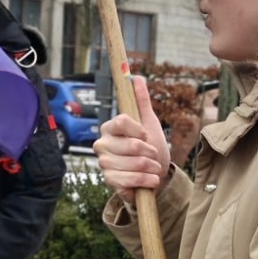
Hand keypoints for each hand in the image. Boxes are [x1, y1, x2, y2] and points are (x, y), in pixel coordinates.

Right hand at [93, 76, 169, 196]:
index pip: (122, 121)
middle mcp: (102, 143)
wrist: (153, 175)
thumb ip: (142, 101)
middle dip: (150, 151)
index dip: (139, 129)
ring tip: (154, 168)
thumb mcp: (149, 122)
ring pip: (133, 163)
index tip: (146, 135)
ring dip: (150, 167)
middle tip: (154, 155)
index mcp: (110, 127)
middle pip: (132, 144)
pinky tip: (151, 180)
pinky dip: (145, 180)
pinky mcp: (109, 180)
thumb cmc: (150, 147)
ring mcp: (104, 162)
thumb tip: (136, 78)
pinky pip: (129, 179)